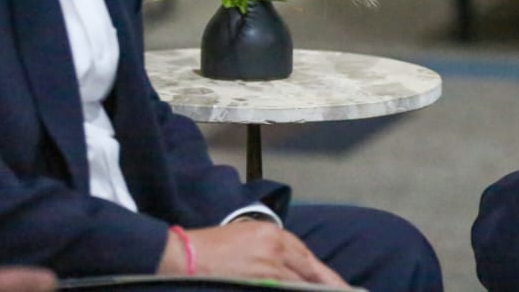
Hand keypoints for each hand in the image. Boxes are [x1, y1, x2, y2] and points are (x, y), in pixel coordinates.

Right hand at [159, 223, 346, 286]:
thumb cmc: (210, 248)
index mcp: (272, 233)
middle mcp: (275, 246)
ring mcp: (267, 266)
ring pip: (298, 283)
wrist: (183, 255)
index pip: (305, 256)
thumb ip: (271, 250)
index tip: (335, 283)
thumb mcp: (245, 237)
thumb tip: (290, 269)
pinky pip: (281, 290)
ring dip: (312, 291)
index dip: (322, 273)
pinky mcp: (257, 280)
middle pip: (309, 269)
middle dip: (326, 284)